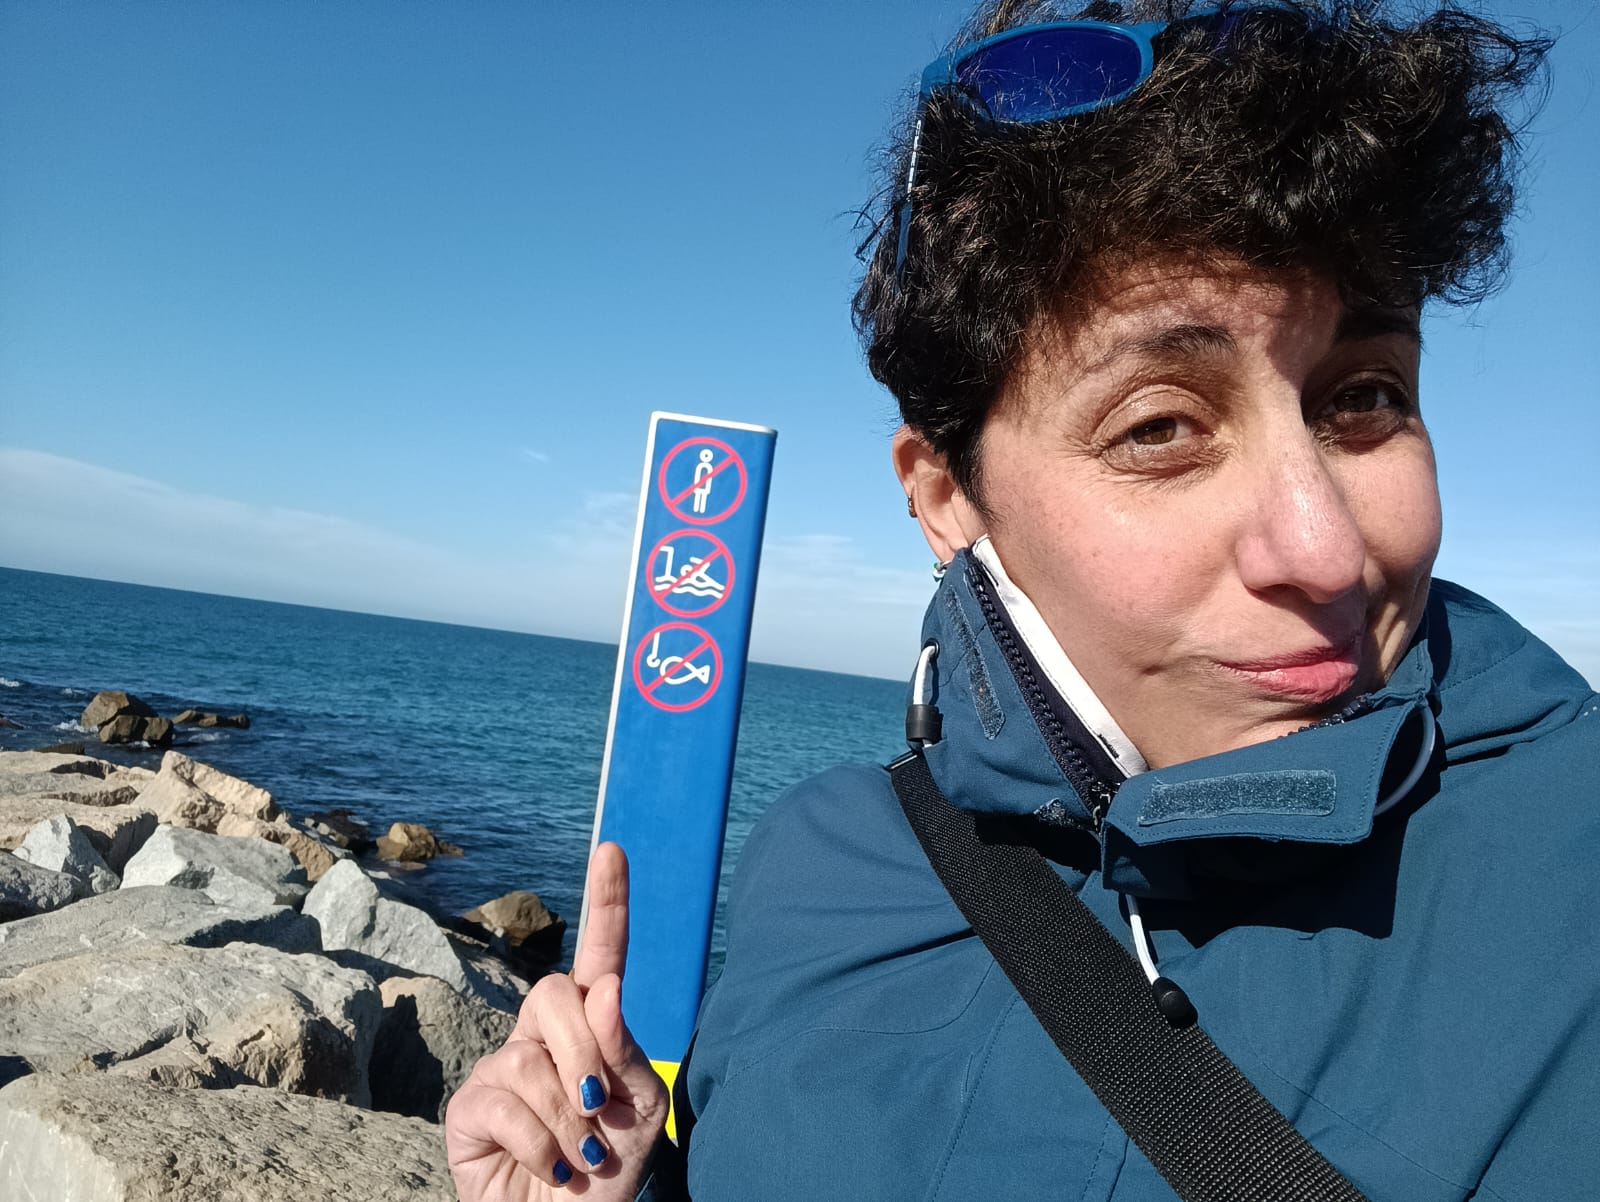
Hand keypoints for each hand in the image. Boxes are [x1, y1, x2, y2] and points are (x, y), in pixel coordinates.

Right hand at [446, 842, 669, 1199]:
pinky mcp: (470, 1107)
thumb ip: (626, 1050)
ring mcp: (503, 1067)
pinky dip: (541, 1144)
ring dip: (569, 1118)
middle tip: (599, 1107)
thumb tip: (604, 987)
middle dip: (586, 1052)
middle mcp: (544, 1036)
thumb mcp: (640, 1111)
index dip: (607, 901)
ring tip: (579, 1156)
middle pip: (557, 995)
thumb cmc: (610, 1172)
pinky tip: (548, 1168)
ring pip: (532, 1057)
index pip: (601, 955)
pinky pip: (506, 1101)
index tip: (614, 848)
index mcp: (594, 1028)